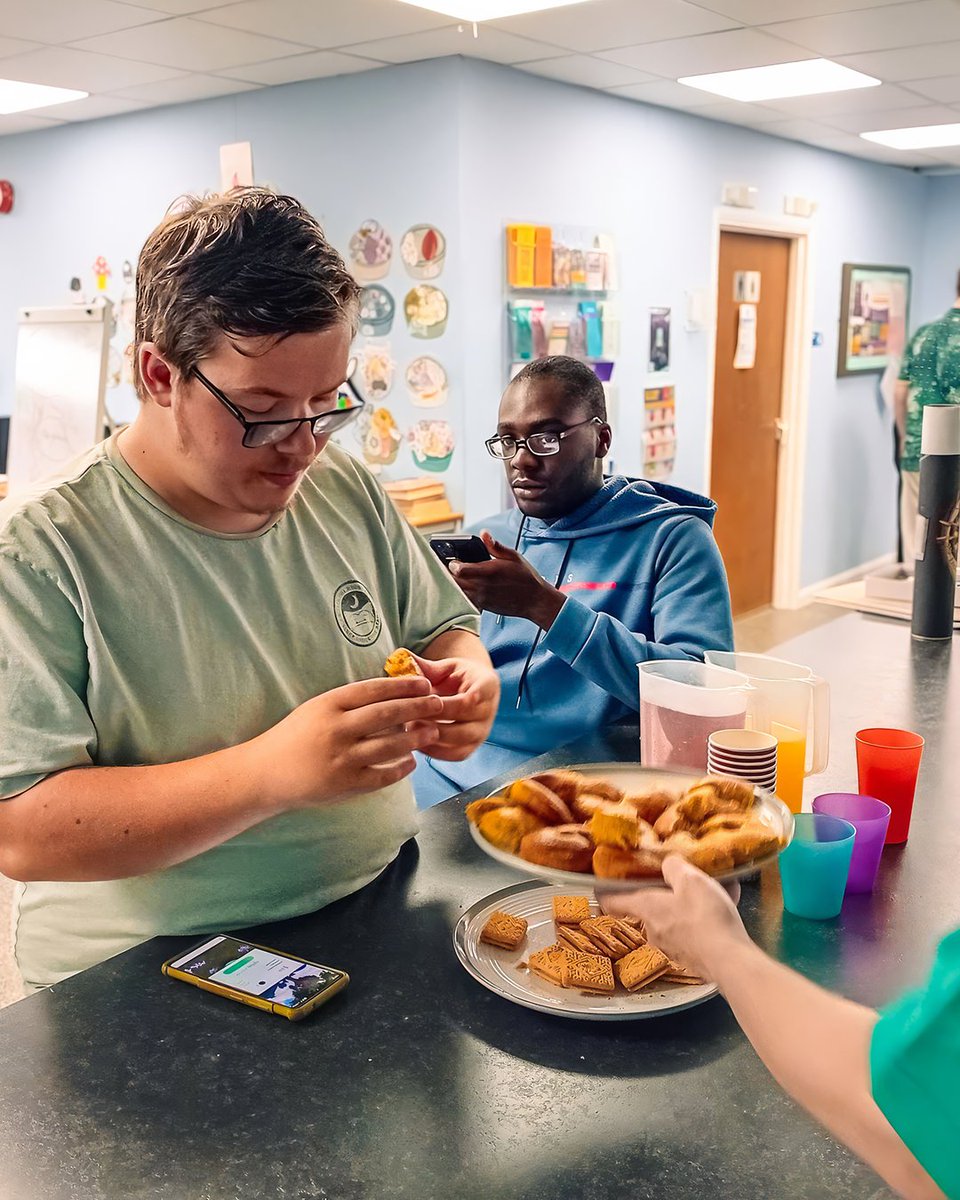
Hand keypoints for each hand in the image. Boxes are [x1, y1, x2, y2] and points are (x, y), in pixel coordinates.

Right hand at [251, 676, 443, 809]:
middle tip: (438, 704)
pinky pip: (382, 775)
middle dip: (418, 707)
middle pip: (387, 714)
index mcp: (328, 705)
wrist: (265, 774)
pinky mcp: (345, 785)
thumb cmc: (294, 737)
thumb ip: (348, 703)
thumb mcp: (315, 709)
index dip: (403, 686)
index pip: (373, 690)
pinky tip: (412, 761)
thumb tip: (391, 694)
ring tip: (432, 731)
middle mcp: (336, 730)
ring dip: (415, 737)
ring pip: (390, 744)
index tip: (424, 683)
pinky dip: (400, 768)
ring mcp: (342, 759)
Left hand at [413, 652, 499, 760]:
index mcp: (487, 684)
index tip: (436, 700)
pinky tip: (417, 741)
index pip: (479, 692)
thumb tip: (402, 656)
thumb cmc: (456, 677)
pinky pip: (456, 755)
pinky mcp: (473, 747)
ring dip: (432, 734)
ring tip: (410, 726)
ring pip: (460, 739)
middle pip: (464, 716)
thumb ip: (426, 666)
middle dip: (434, 715)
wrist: (471, 692)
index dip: (459, 698)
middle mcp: (489, 710)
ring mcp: (483, 731)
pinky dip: (435, 751)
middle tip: (409, 712)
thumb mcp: (445, 667)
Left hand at [448, 530, 564, 628]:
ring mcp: (482, 598)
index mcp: (489, 571)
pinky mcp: (483, 606)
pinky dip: (460, 595)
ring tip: (451, 577)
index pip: (459, 569)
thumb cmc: (526, 578)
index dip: (451, 564)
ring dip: (452, 585)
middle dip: (447, 574)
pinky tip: (462, 589)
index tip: (452, 559)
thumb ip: (495, 546)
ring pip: (457, 592)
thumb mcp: (513, 556)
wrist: (535, 601)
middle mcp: (482, 586)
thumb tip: (484, 533)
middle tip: (445, 567)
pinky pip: (465, 601)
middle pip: (454, 582)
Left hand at [599, 855, 749, 981]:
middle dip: (663, 896)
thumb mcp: (691, 879)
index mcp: (647, 908)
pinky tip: (723, 916)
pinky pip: (692, 935)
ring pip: (673, 922)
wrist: (731, 962)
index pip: (613, 901)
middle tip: (679, 884)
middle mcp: (653, 931)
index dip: (607, 892)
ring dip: (687, 910)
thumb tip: (668, 865)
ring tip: (712, 897)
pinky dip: (702, 924)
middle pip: (648, 909)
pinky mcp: (692, 959)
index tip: (603, 887)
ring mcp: (672, 949)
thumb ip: (674, 867)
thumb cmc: (705, 917)